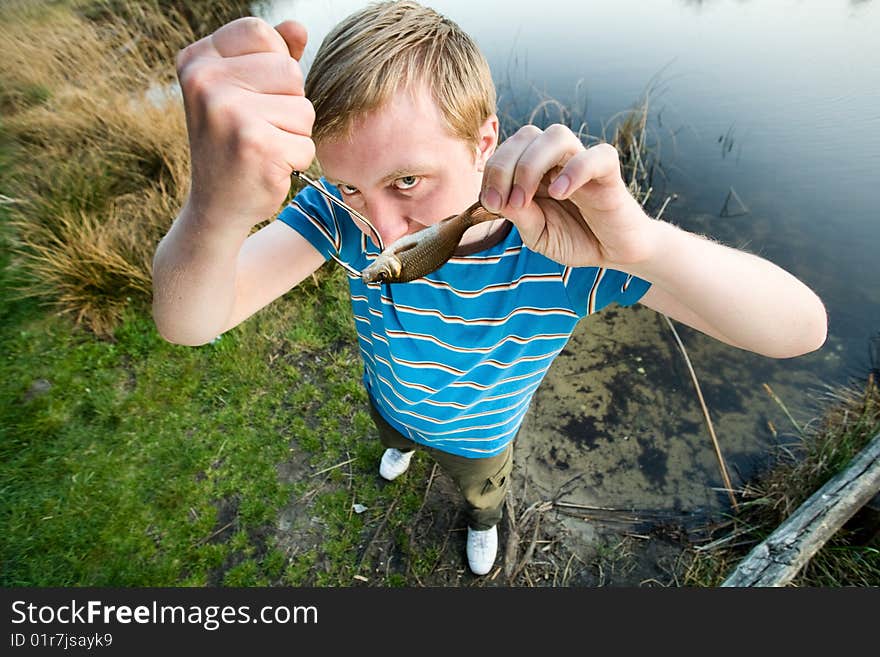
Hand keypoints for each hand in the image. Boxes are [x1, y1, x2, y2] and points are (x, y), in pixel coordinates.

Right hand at [176, 18, 314, 229]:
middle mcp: (206, 83)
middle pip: (289, 70)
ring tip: (263, 146)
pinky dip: (296, 159)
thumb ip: (269, 55)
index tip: (252, 94)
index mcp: (197, 61)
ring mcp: (229, 115)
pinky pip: (307, 143)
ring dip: (294, 133)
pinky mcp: (256, 147)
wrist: (216, 206)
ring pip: (304, 108)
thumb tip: (298, 26)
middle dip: (288, 103)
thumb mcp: (242, 90)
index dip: (273, 62)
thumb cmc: (233, 143)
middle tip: (258, 128)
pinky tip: (268, 167)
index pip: (260, 31)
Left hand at [479, 124, 654, 267]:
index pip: (508, 150)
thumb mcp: (538, 235)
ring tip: (524, 200)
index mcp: (537, 170)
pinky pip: (597, 155)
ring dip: (531, 165)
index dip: (492, 171)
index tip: (489, 203)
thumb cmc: (576, 239)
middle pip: (527, 135)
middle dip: (504, 166)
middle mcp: (558, 160)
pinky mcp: (609, 174)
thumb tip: (496, 199)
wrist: (614, 254)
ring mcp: (584, 163)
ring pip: (557, 135)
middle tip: (502, 202)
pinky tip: (560, 193)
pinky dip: (574, 170)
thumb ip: (519, 216)